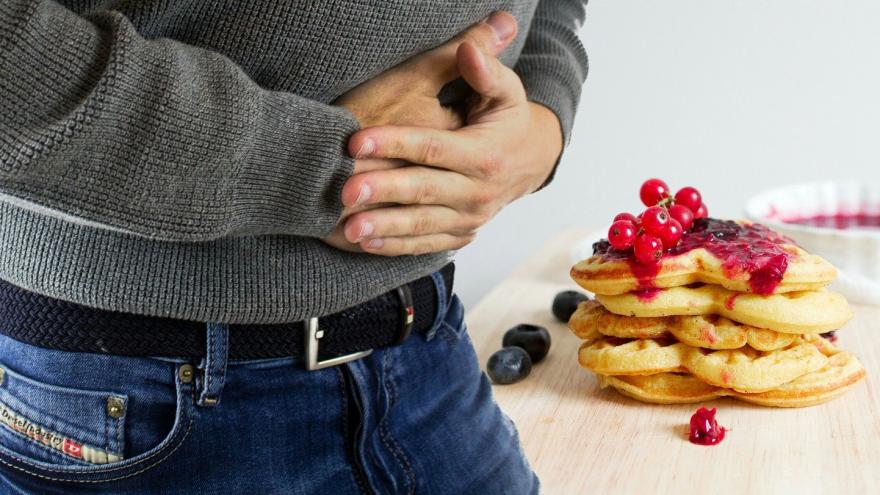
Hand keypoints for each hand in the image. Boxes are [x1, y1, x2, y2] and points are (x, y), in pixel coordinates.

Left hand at [338, 41, 563, 255]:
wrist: (530, 163)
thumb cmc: (507, 121)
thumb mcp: (507, 92)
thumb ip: (486, 71)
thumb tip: (467, 48)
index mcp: (485, 155)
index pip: (434, 149)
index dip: (394, 143)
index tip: (355, 141)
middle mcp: (478, 192)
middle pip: (423, 190)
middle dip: (383, 191)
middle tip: (344, 191)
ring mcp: (470, 218)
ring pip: (422, 225)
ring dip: (384, 228)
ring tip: (349, 228)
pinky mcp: (461, 235)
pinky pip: (426, 244)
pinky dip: (395, 246)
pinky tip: (365, 243)